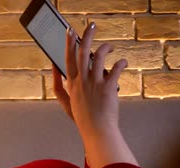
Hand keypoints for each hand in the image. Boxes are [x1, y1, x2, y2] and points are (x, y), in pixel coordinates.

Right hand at [53, 22, 127, 136]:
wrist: (97, 131)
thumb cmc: (83, 119)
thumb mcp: (66, 103)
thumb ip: (59, 87)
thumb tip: (56, 71)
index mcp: (72, 84)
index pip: (67, 58)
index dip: (68, 44)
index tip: (70, 32)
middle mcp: (82, 80)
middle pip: (82, 52)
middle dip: (86, 35)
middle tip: (90, 25)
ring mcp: (95, 83)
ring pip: (99, 55)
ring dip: (106, 47)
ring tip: (110, 47)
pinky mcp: (108, 87)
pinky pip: (116, 68)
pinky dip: (121, 62)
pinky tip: (123, 62)